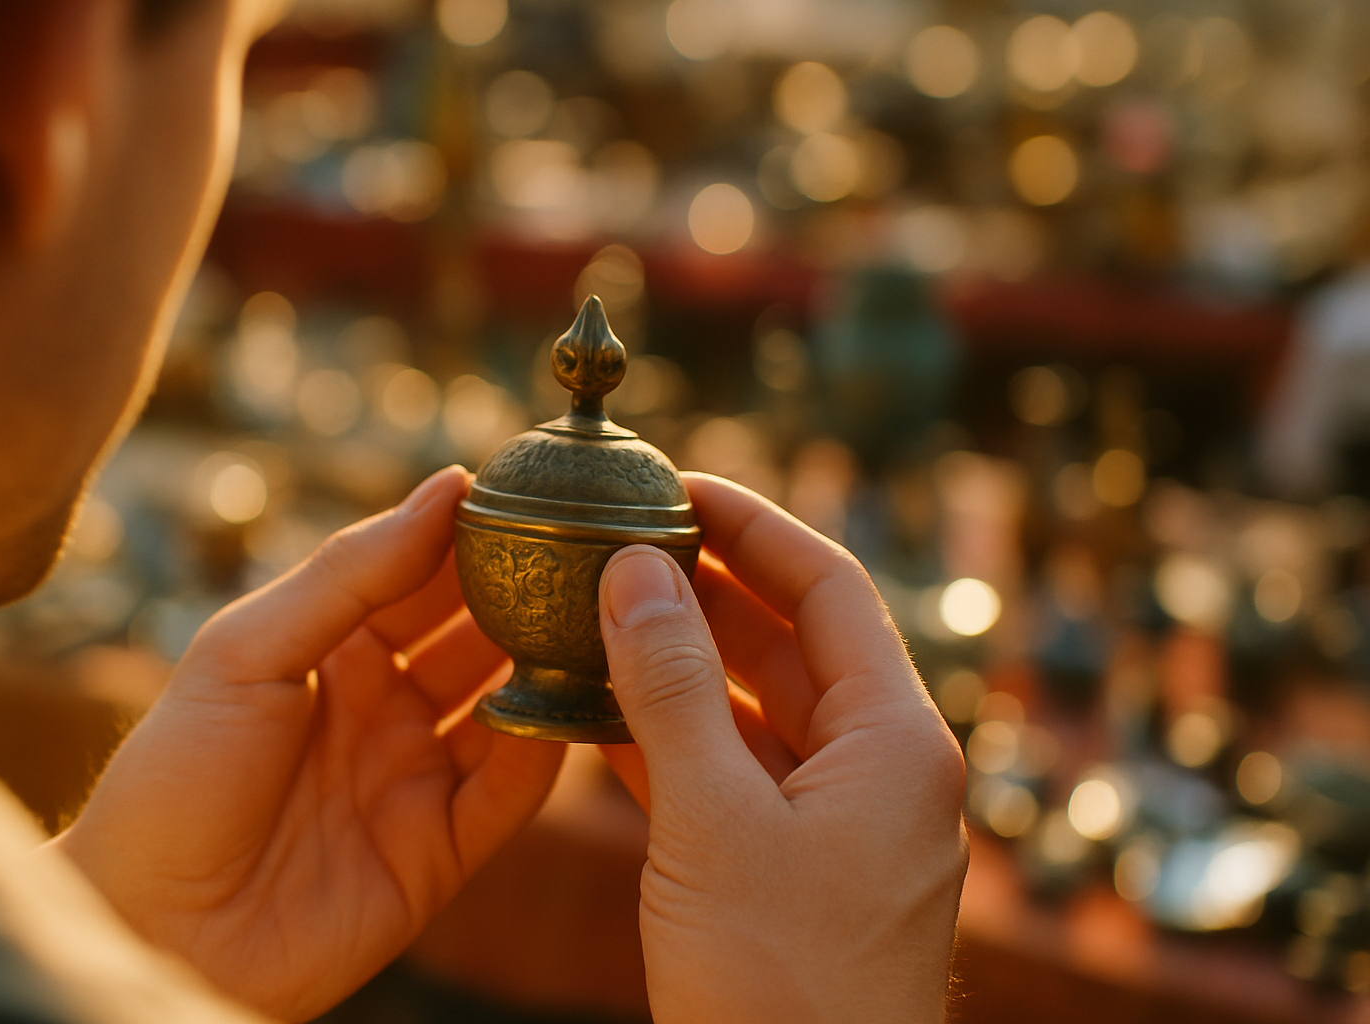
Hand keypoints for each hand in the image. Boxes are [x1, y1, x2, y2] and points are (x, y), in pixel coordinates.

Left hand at [52, 467, 563, 1021]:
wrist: (154, 929)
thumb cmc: (173, 780)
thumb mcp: (246, 651)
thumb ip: (349, 574)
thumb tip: (446, 489)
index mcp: (334, 649)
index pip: (422, 574)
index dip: (472, 535)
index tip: (532, 492)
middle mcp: (385, 706)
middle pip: (477, 635)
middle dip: (527, 593)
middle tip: (585, 550)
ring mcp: (416, 776)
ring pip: (508, 708)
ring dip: (548, 666)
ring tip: (596, 619)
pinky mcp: (440, 851)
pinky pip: (509, 794)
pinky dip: (543, 752)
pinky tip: (565, 709)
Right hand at [597, 474, 966, 1023]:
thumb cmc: (778, 987)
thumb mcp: (712, 821)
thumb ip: (671, 689)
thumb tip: (637, 570)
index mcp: (895, 741)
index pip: (828, 589)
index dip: (753, 527)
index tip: (678, 488)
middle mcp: (881, 771)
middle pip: (792, 644)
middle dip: (706, 592)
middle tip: (622, 546)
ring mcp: (841, 825)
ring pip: (757, 713)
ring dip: (680, 668)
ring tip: (597, 617)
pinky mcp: (797, 871)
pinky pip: (737, 778)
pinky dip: (675, 743)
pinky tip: (601, 718)